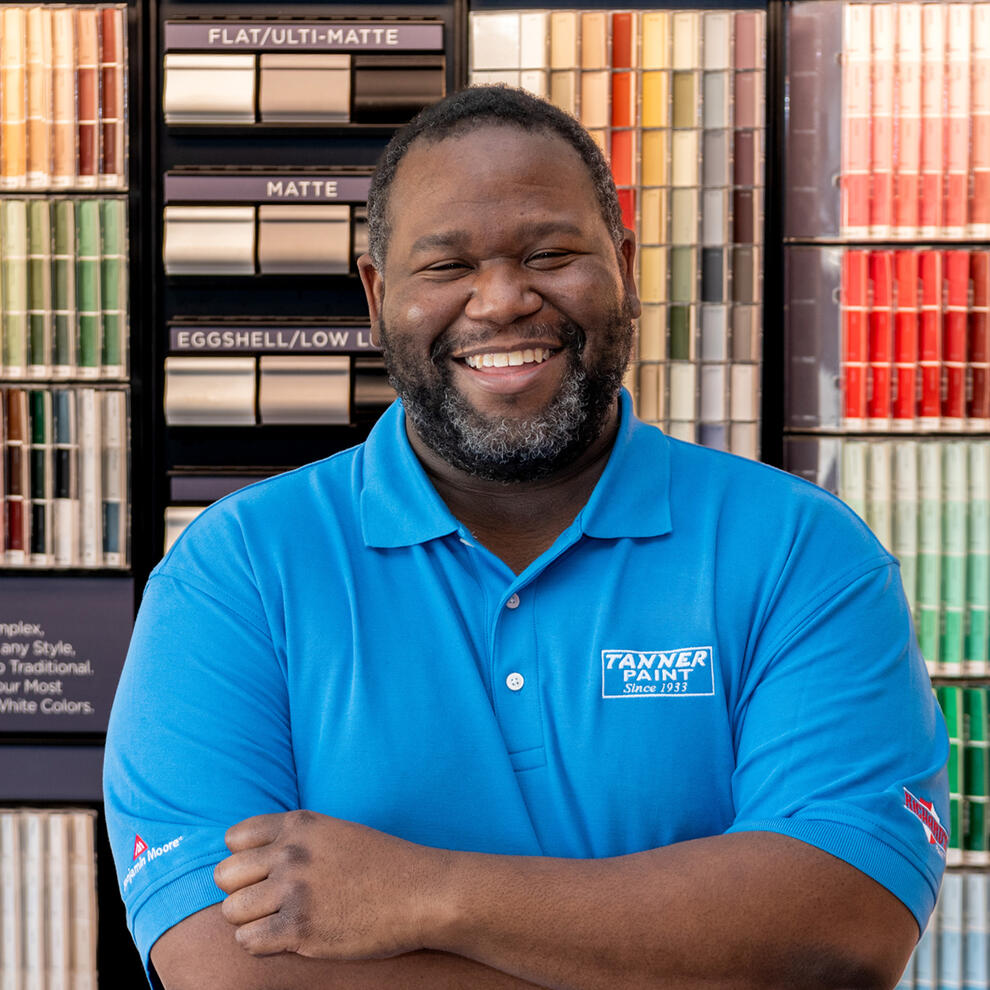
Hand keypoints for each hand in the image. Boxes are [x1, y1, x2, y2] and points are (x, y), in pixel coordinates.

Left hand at [213, 810, 450, 959]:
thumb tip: (253, 857)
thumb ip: (297, 839)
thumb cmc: (384, 864)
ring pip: (232, 912)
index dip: (244, 859)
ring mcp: (295, 891)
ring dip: (251, 921)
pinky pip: (249, 941)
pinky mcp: (300, 930)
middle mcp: (292, 853)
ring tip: (279, 921)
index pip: (235, 839)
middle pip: (225, 876)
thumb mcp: (338, 833)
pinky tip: (287, 939)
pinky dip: (261, 944)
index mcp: (300, 825)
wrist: (423, 893)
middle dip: (242, 891)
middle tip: (269, 902)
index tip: (262, 873)